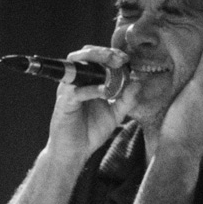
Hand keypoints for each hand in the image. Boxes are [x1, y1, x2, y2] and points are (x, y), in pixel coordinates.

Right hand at [45, 46, 140, 165]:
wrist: (75, 152)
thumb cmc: (92, 131)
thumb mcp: (116, 114)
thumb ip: (127, 99)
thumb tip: (138, 82)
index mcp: (87, 81)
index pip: (95, 58)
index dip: (110, 53)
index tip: (127, 58)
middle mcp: (76, 82)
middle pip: (83, 55)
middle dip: (102, 52)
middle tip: (120, 58)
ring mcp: (68, 91)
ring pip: (76, 67)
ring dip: (94, 61)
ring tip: (113, 64)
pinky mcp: (64, 104)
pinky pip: (76, 91)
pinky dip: (92, 89)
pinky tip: (105, 92)